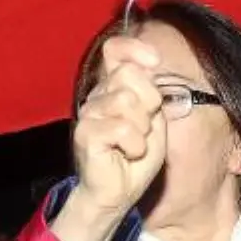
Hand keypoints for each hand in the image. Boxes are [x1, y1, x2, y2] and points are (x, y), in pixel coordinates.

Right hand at [51, 35, 165, 240]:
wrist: (117, 193)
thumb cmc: (135, 156)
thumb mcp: (153, 120)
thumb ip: (151, 93)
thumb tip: (148, 67)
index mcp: (112, 87)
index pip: (115, 50)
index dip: (134, 48)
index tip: (154, 60)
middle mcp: (97, 95)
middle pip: (129, 74)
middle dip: (149, 101)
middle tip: (144, 127)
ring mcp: (89, 113)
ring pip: (126, 101)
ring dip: (142, 129)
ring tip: (134, 144)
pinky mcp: (86, 134)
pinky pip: (122, 128)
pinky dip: (134, 145)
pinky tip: (127, 154)